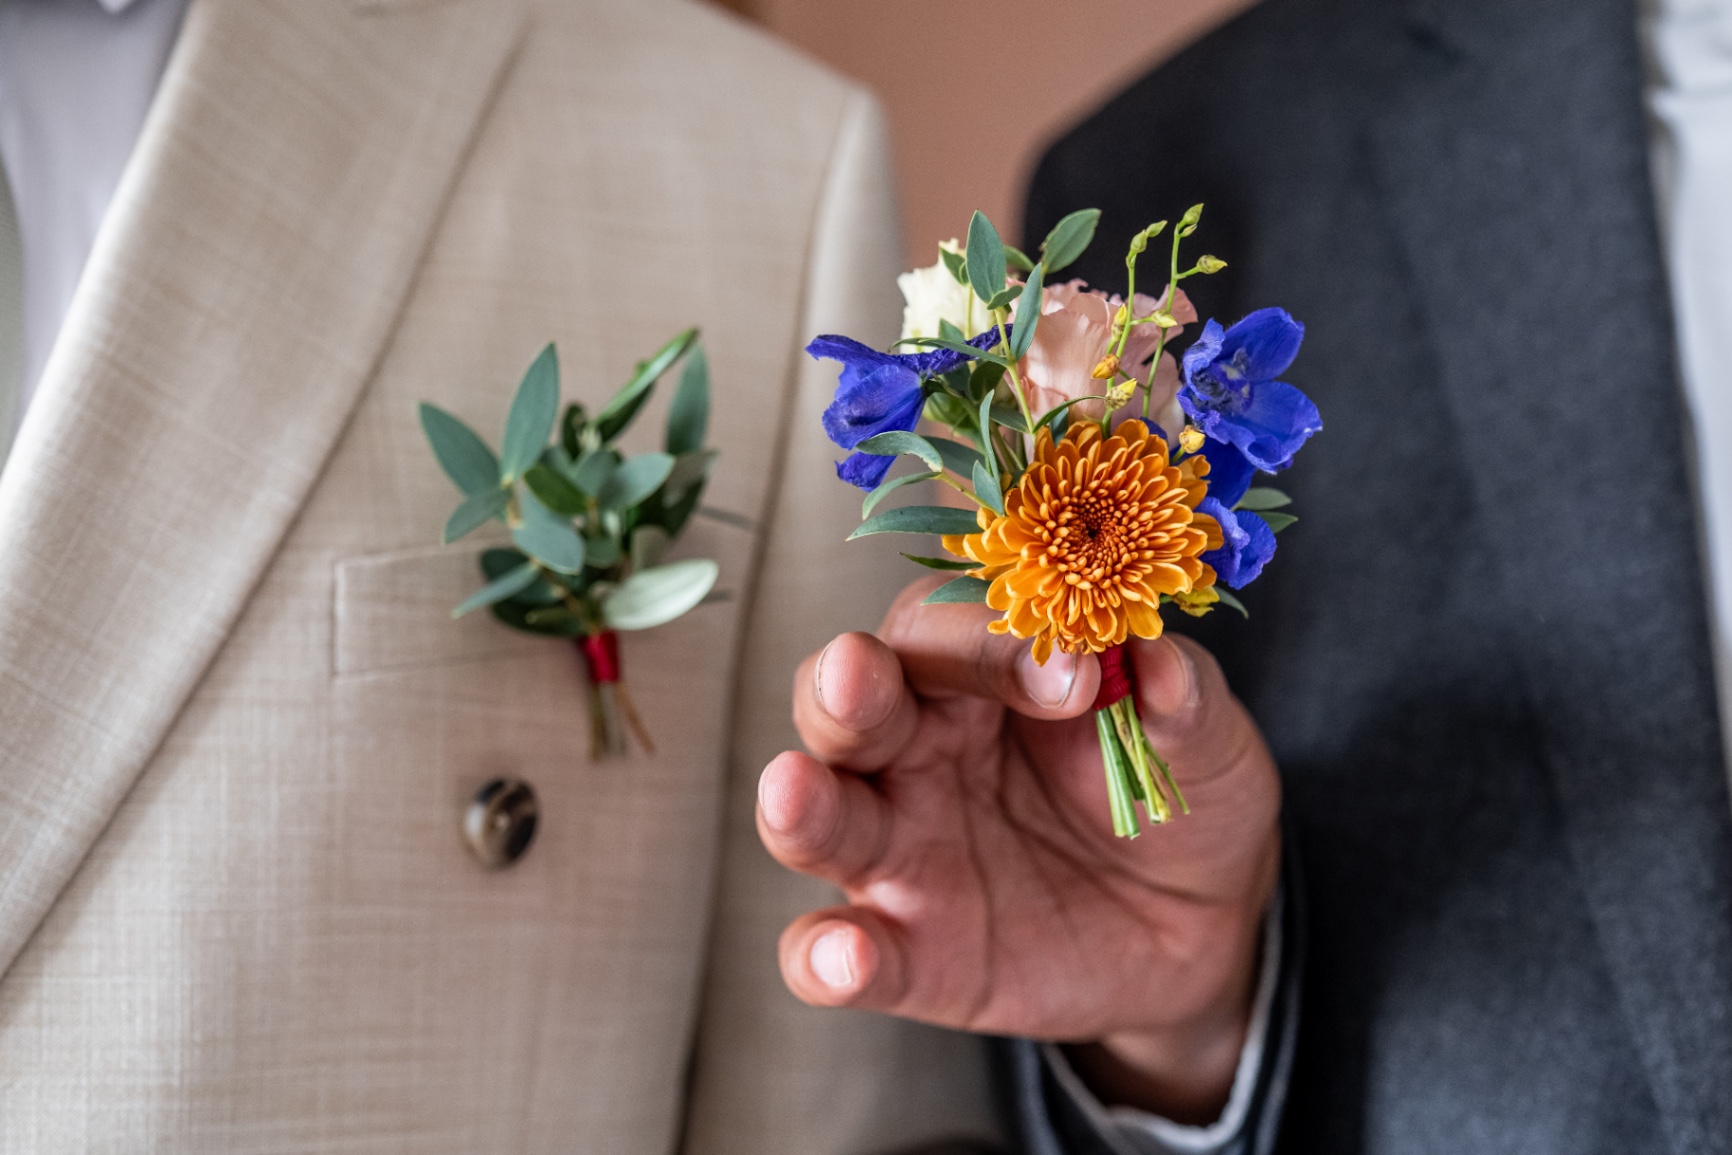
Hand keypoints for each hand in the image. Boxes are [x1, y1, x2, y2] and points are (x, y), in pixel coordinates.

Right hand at [758, 576, 1281, 1121]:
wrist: (1199, 929)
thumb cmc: (1180, 800)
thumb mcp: (1206, 746)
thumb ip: (1183, 700)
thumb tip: (1161, 657)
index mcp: (979, 676)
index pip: (944, 626)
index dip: (987, 636)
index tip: (1072, 671)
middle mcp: (915, 749)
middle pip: (844, 699)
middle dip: (843, 684)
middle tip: (859, 672)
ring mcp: (899, 851)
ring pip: (816, 815)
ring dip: (799, 803)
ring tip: (795, 791)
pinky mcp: (903, 952)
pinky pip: (834, 952)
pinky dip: (824, 956)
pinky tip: (843, 957)